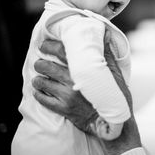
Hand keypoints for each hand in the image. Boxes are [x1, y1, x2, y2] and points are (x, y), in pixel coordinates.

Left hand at [32, 35, 141, 154]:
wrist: (114, 121)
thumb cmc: (115, 94)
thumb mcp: (115, 72)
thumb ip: (106, 53)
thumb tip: (105, 34)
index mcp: (84, 68)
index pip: (61, 50)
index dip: (49, 46)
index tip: (45, 45)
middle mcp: (73, 80)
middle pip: (46, 66)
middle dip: (40, 63)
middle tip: (41, 64)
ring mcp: (66, 95)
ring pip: (41, 82)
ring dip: (38, 79)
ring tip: (41, 79)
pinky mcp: (63, 108)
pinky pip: (42, 99)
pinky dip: (39, 94)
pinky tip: (42, 92)